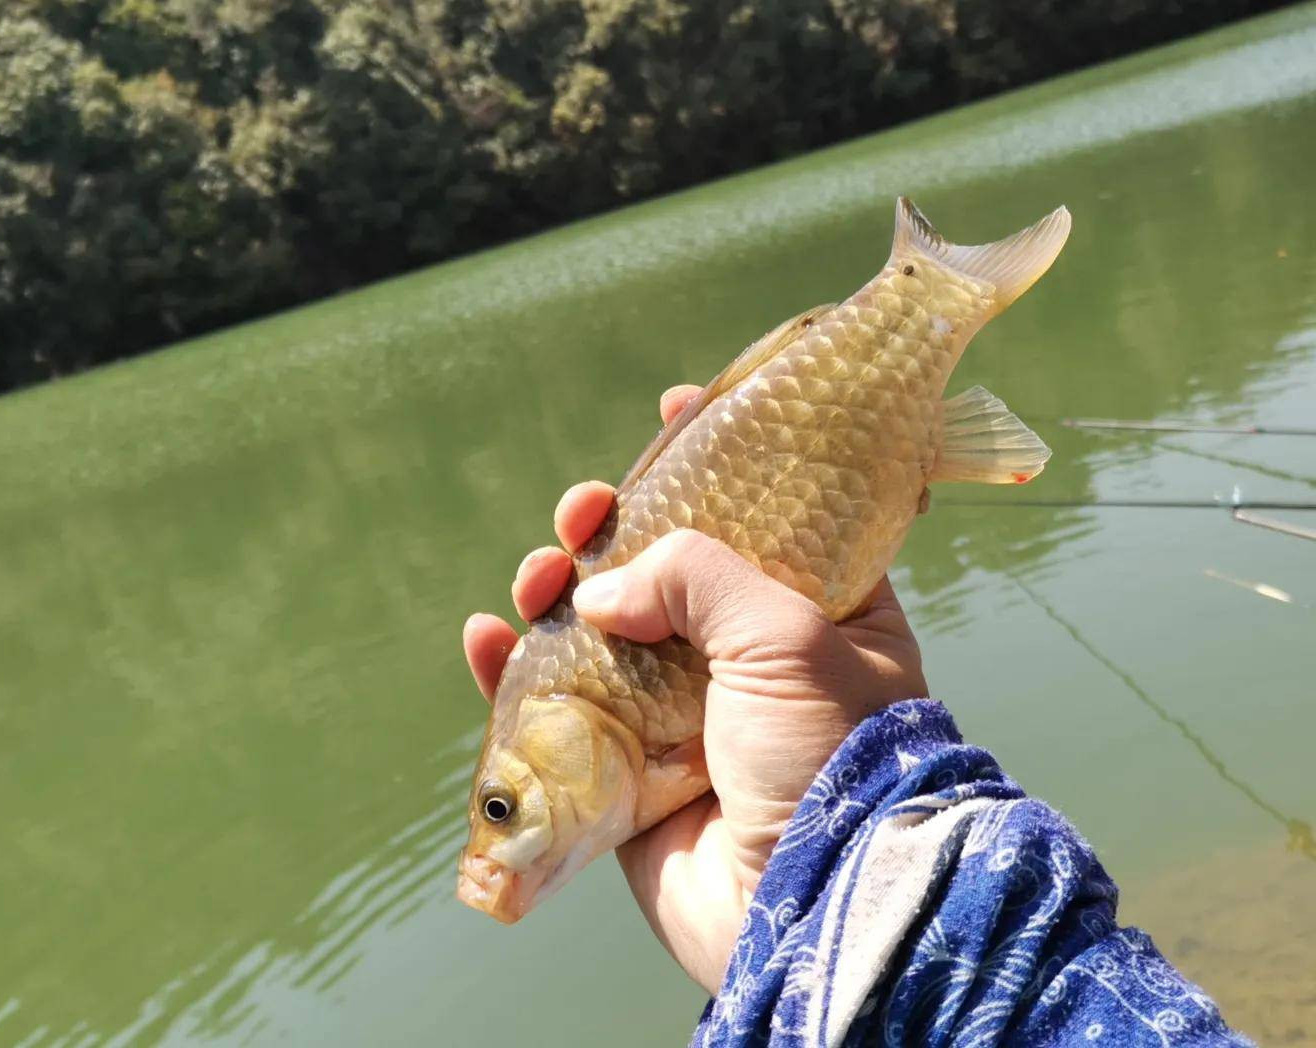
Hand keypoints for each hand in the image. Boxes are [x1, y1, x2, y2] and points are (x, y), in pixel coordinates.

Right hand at [462, 385, 927, 991]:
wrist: (815, 902)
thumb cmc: (830, 755)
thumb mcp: (784, 631)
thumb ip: (695, 574)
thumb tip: (602, 587)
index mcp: (823, 611)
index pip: (768, 513)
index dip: (718, 461)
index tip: (675, 412)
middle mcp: (754, 660)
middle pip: (666, 567)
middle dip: (612, 528)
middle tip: (584, 512)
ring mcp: (687, 717)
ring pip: (602, 632)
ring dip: (556, 593)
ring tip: (534, 580)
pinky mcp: (631, 776)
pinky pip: (557, 713)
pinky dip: (512, 674)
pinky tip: (485, 638)